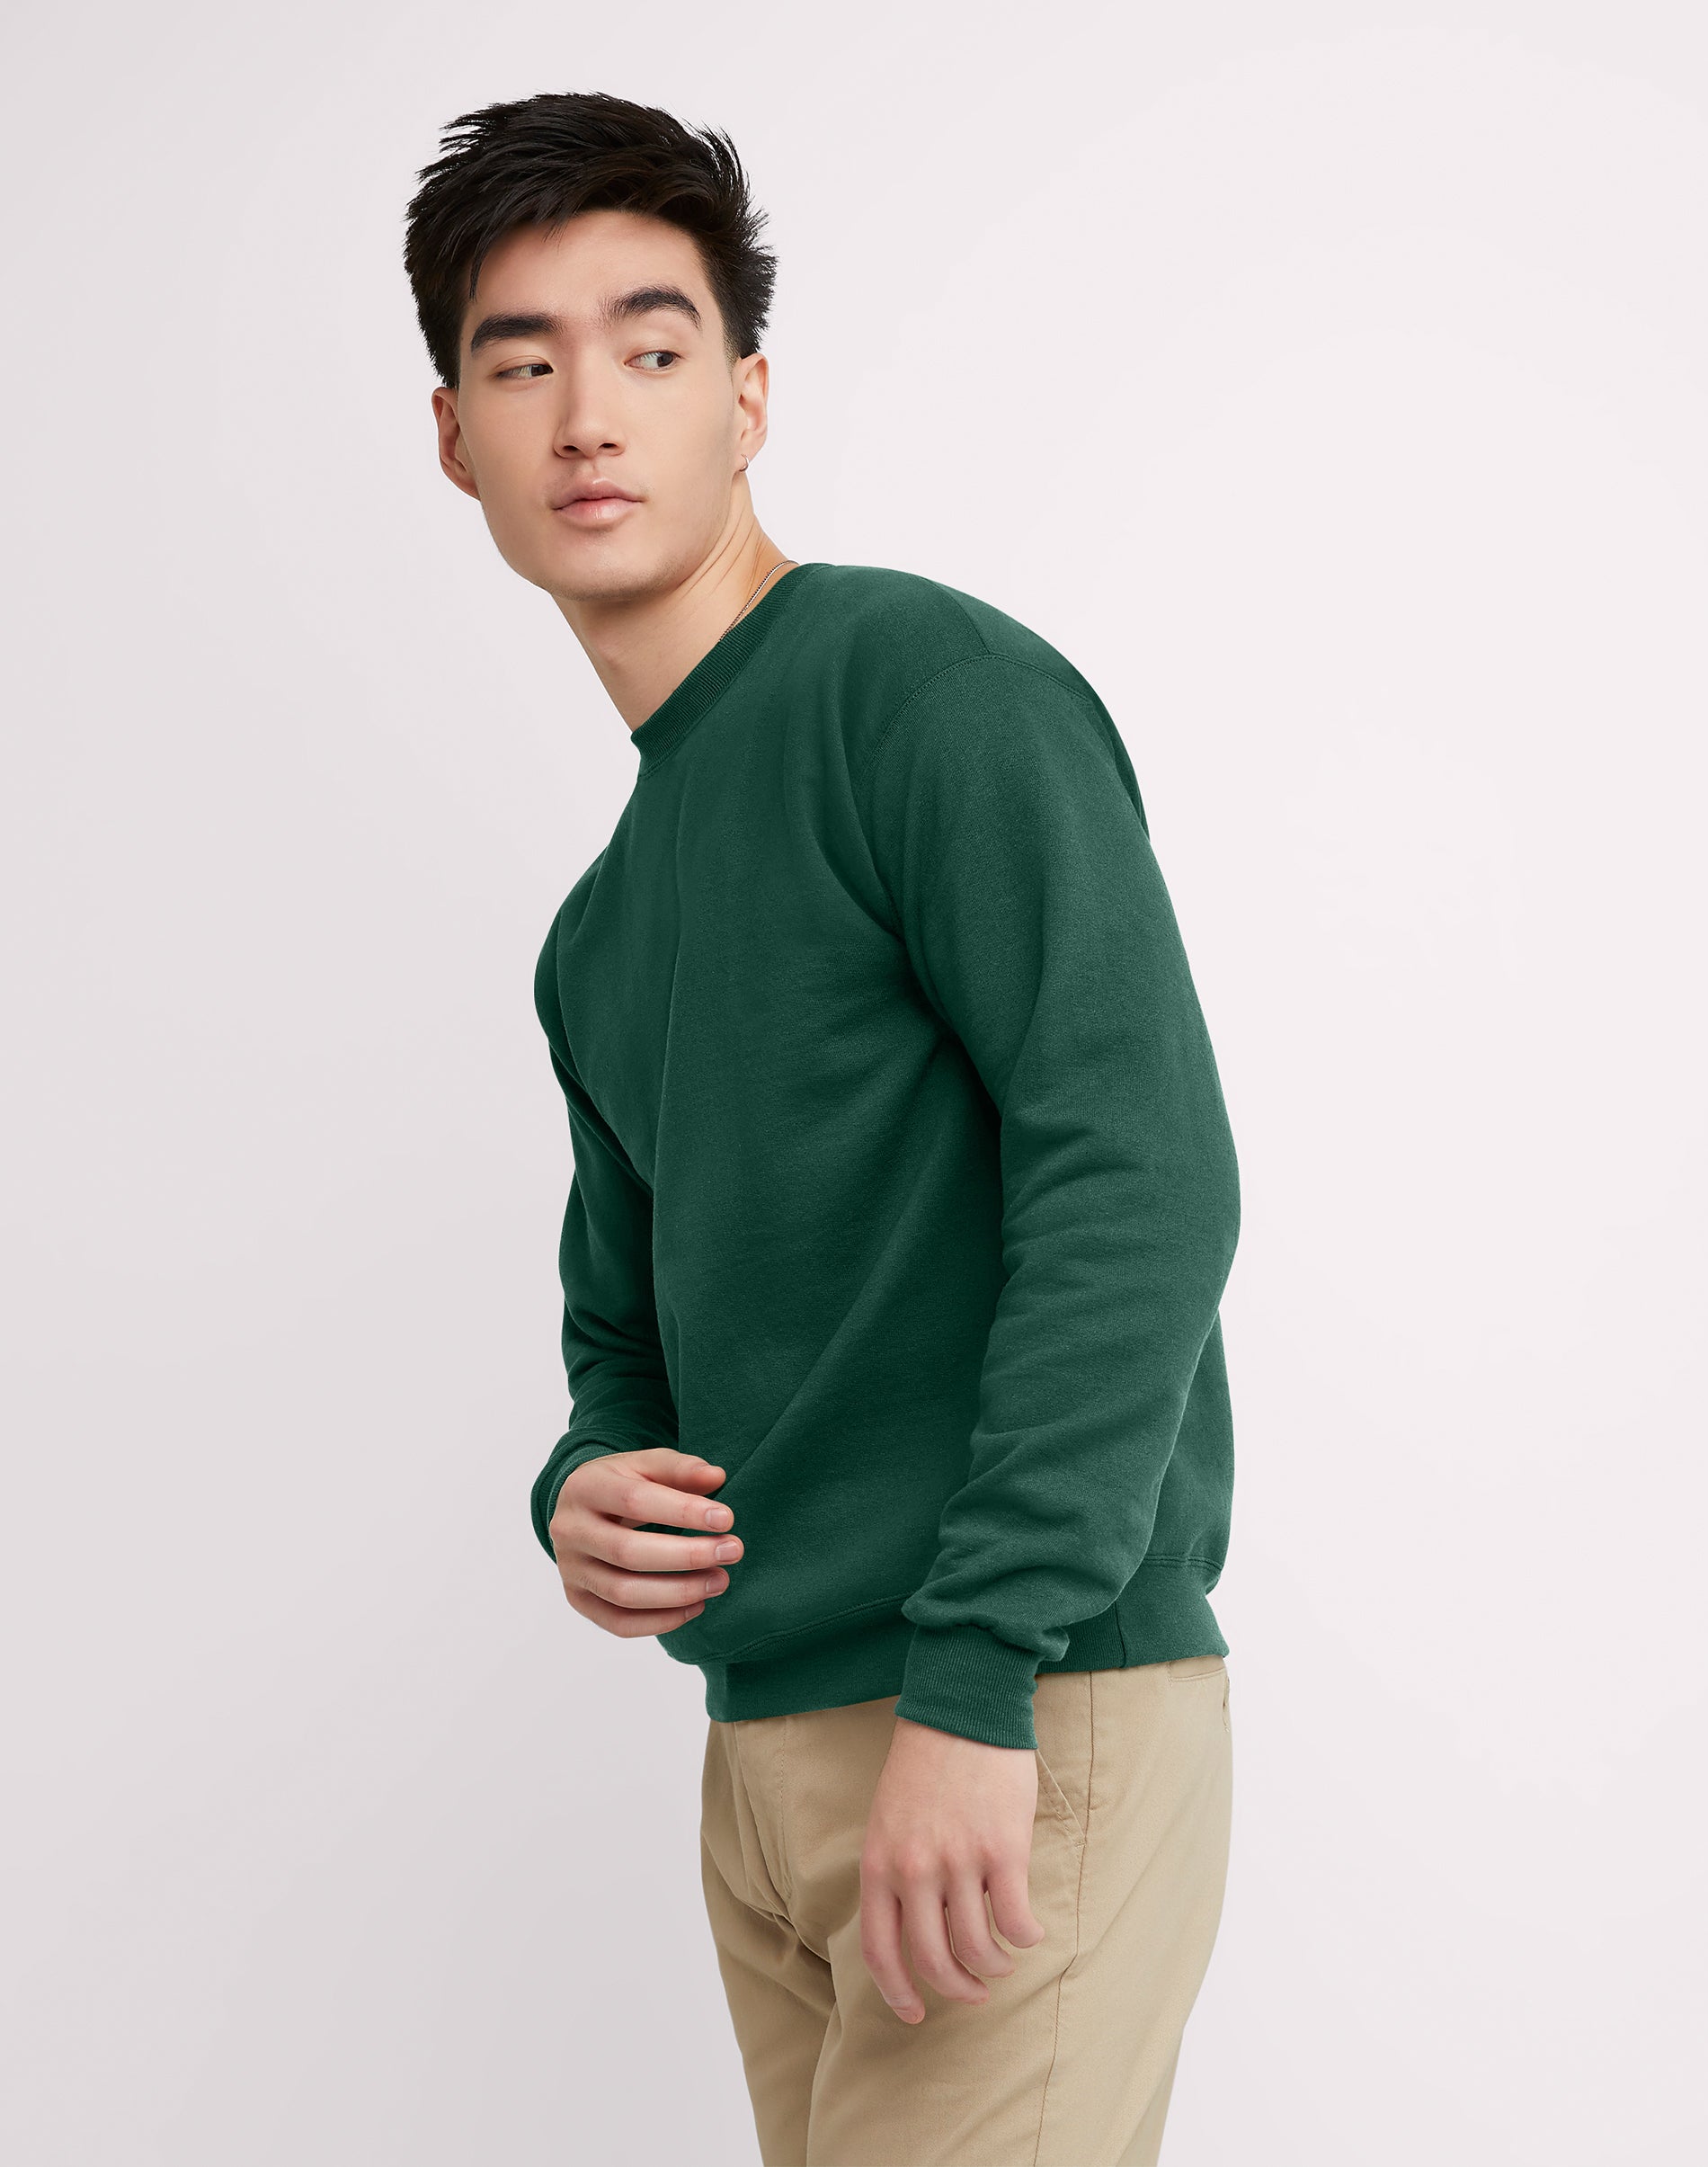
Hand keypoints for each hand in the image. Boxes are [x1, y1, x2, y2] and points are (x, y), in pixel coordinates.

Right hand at [548, 1447, 741, 1637]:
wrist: (580, 1508)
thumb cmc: (621, 1483)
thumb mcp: (646, 1465)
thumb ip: (681, 1469)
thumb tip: (716, 1477)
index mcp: (585, 1488)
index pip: (635, 1502)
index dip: (683, 1512)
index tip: (726, 1519)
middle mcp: (569, 1530)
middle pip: (628, 1554)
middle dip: (688, 1556)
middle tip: (732, 1551)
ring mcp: (570, 1569)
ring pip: (623, 1594)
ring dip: (679, 1593)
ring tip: (720, 1581)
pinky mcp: (578, 1599)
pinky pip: (618, 1623)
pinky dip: (662, 1621)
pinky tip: (697, 1605)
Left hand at [859, 1714, 1047, 2022]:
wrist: (962, 1710)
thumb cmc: (925, 1763)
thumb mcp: (887, 1820)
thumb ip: (895, 1871)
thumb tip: (916, 1927)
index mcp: (879, 1863)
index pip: (881, 1950)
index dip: (898, 1993)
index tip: (915, 2014)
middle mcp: (914, 1870)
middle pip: (934, 1959)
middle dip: (957, 1988)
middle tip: (974, 1992)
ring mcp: (959, 1862)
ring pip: (978, 1947)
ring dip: (994, 1966)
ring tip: (1003, 1960)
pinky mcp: (1003, 1850)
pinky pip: (1016, 1920)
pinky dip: (1026, 1937)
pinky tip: (1030, 1931)